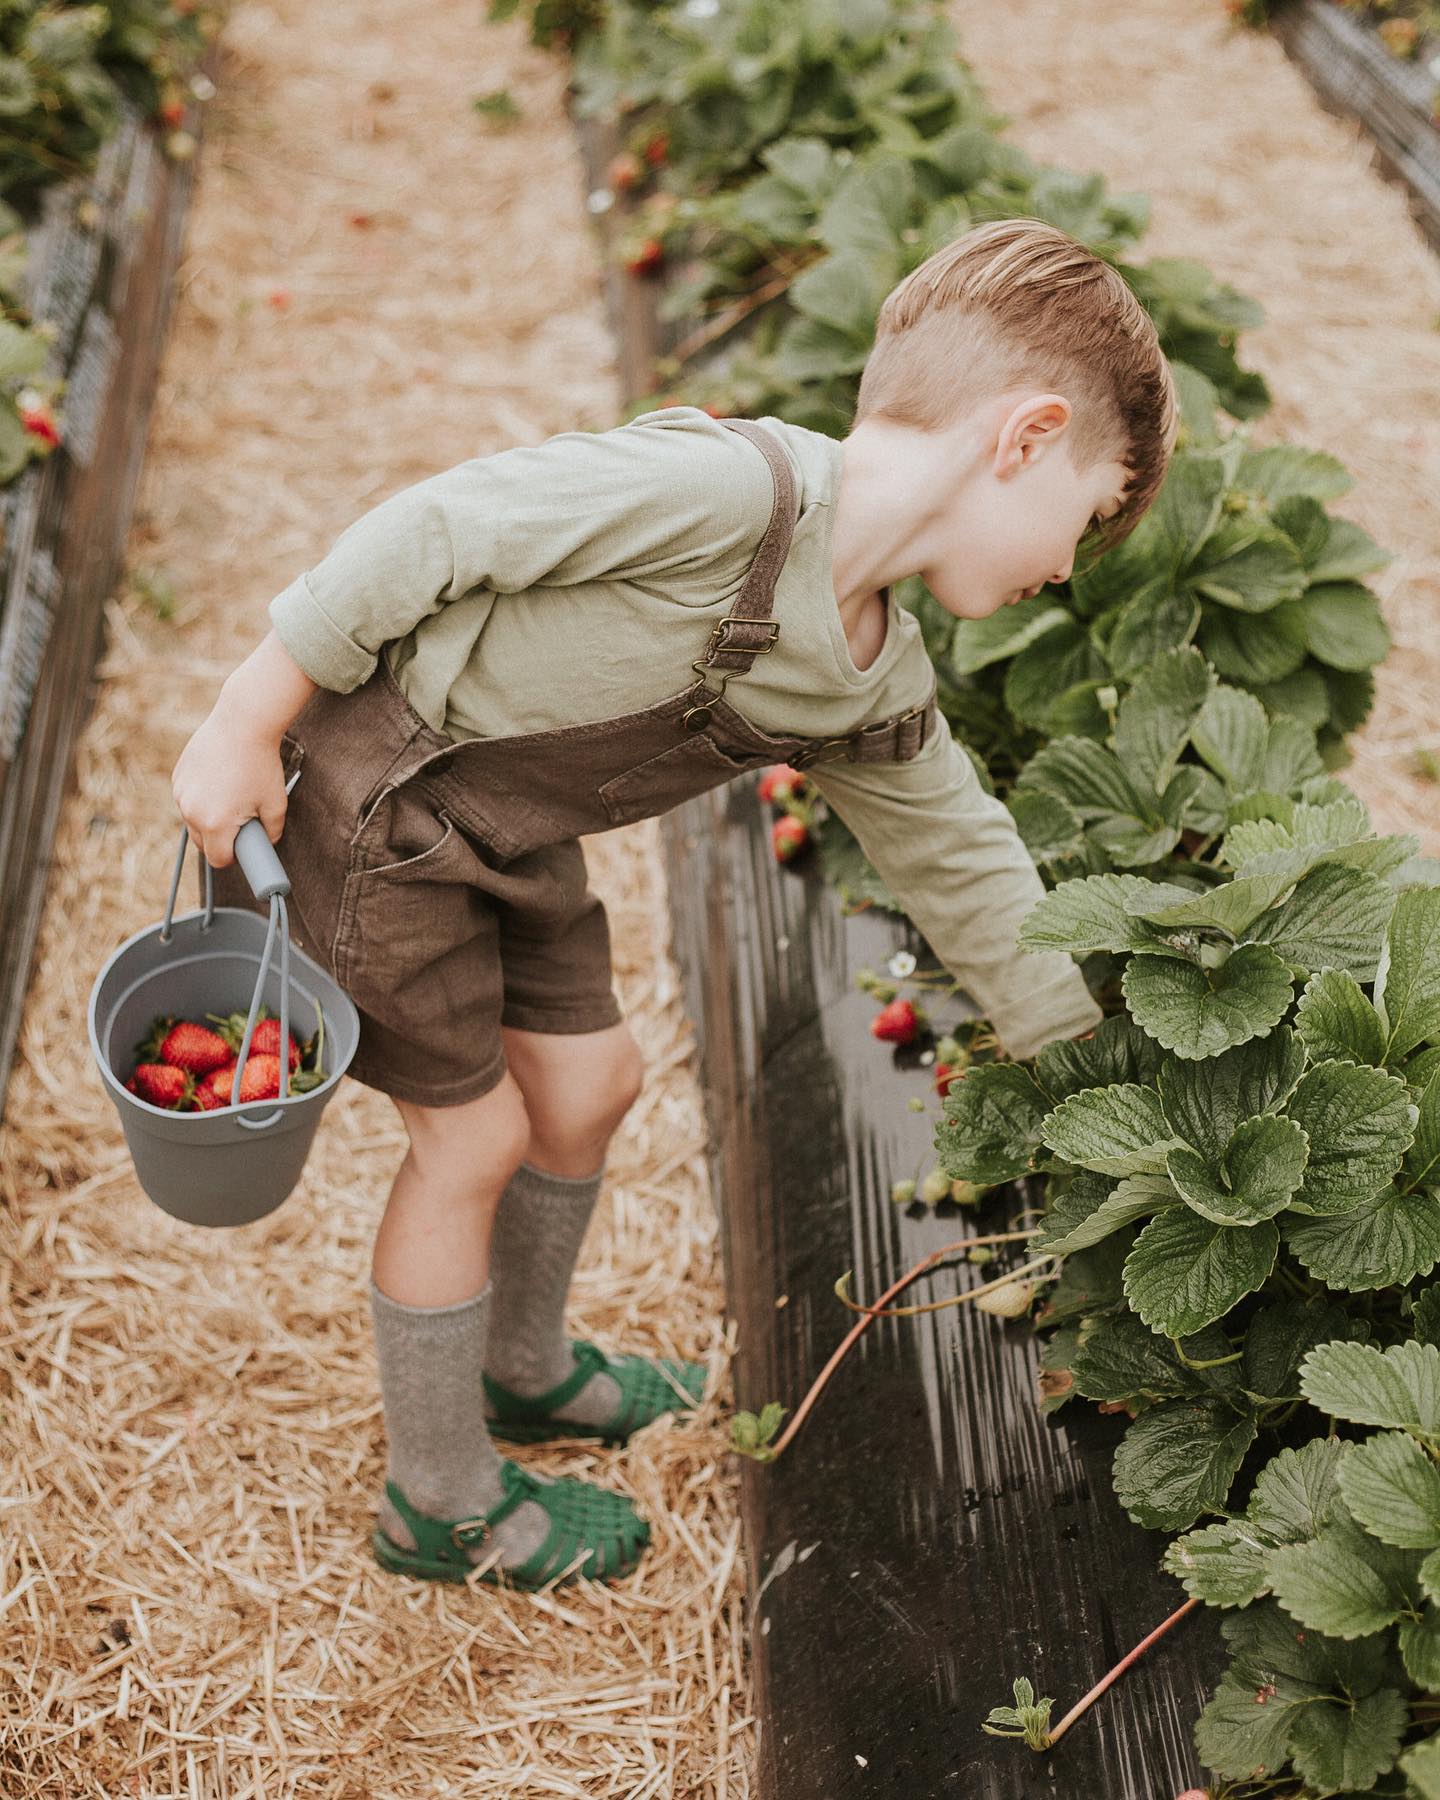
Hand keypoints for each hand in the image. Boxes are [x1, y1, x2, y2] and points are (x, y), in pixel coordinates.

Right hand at [171, 702, 287, 869]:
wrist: (242, 723)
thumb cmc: (262, 764)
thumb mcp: (276, 803)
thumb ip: (272, 832)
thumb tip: (267, 843)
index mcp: (215, 823)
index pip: (218, 860)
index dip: (234, 857)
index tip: (244, 847)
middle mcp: (191, 812)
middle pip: (202, 843)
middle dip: (220, 839)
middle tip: (241, 821)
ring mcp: (180, 793)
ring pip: (193, 821)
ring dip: (209, 818)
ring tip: (232, 795)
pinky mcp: (177, 777)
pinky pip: (187, 799)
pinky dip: (201, 797)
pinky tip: (219, 780)